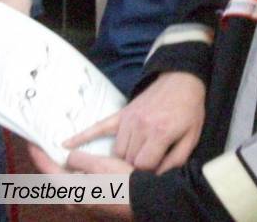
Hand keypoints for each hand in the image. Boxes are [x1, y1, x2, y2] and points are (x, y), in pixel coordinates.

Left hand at [28, 144, 133, 220]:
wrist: (143, 202)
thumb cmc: (121, 183)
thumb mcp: (100, 164)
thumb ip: (79, 159)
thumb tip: (69, 157)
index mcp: (71, 192)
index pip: (47, 170)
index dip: (38, 154)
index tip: (32, 141)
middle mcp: (73, 202)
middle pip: (54, 179)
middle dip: (48, 162)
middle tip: (44, 146)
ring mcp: (83, 205)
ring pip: (65, 183)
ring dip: (60, 168)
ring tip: (59, 153)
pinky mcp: (92, 204)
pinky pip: (76, 187)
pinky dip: (72, 174)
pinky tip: (78, 165)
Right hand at [68, 72, 204, 172]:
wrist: (181, 79)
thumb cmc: (189, 110)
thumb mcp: (191, 137)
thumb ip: (176, 159)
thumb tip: (158, 177)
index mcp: (159, 133)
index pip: (142, 167)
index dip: (149, 173)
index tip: (154, 171)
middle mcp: (140, 126)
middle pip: (127, 161)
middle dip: (136, 167)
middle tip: (145, 165)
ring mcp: (128, 119)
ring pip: (116, 151)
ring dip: (124, 157)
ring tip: (134, 157)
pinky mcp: (121, 113)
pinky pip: (98, 127)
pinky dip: (82, 136)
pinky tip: (66, 145)